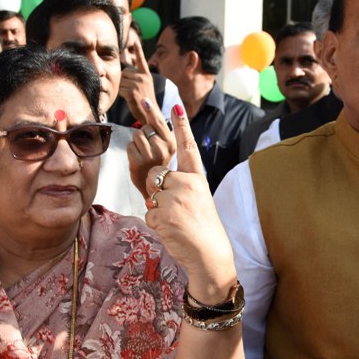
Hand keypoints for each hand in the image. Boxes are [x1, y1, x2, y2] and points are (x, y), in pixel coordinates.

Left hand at [119, 35, 157, 123]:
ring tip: (130, 96)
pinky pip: (120, 89)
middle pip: (124, 73)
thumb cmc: (145, 103)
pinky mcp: (132, 92)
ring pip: (121, 81)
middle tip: (130, 91)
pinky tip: (128, 99)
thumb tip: (123, 72)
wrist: (151, 115)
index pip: (141, 61)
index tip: (135, 41)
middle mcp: (143, 78)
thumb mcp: (144, 87)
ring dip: (121, 88)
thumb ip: (136, 78)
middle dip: (123, 81)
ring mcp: (138, 84)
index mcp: (146, 75)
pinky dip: (121, 95)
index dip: (139, 50)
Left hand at [127, 95, 176, 198]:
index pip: (159, 122)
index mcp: (171, 143)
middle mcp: (164, 148)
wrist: (154, 189)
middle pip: (145, 127)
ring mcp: (151, 155)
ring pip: (136, 136)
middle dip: (143, 135)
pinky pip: (129, 146)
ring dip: (136, 144)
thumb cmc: (157, 165)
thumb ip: (158, 128)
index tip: (144, 100)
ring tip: (144, 156)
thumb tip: (147, 104)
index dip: (151, 110)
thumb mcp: (163, 147)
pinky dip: (131, 152)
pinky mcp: (139, 161)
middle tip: (149, 150)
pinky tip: (138, 161)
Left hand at [143, 105, 235, 299]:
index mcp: (197, 178)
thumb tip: (158, 177)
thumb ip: (181, 184)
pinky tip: (173, 230)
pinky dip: (157, 224)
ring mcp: (175, 198)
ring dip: (158, 210)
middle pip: (156, 175)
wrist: (209, 253)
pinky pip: (149, 214)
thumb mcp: (197, 198)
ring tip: (177, 221)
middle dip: (157, 191)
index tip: (174, 106)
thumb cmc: (202, 226)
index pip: (187, 148)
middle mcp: (187, 184)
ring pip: (150, 196)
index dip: (181, 127)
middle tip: (177, 209)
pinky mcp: (163, 214)